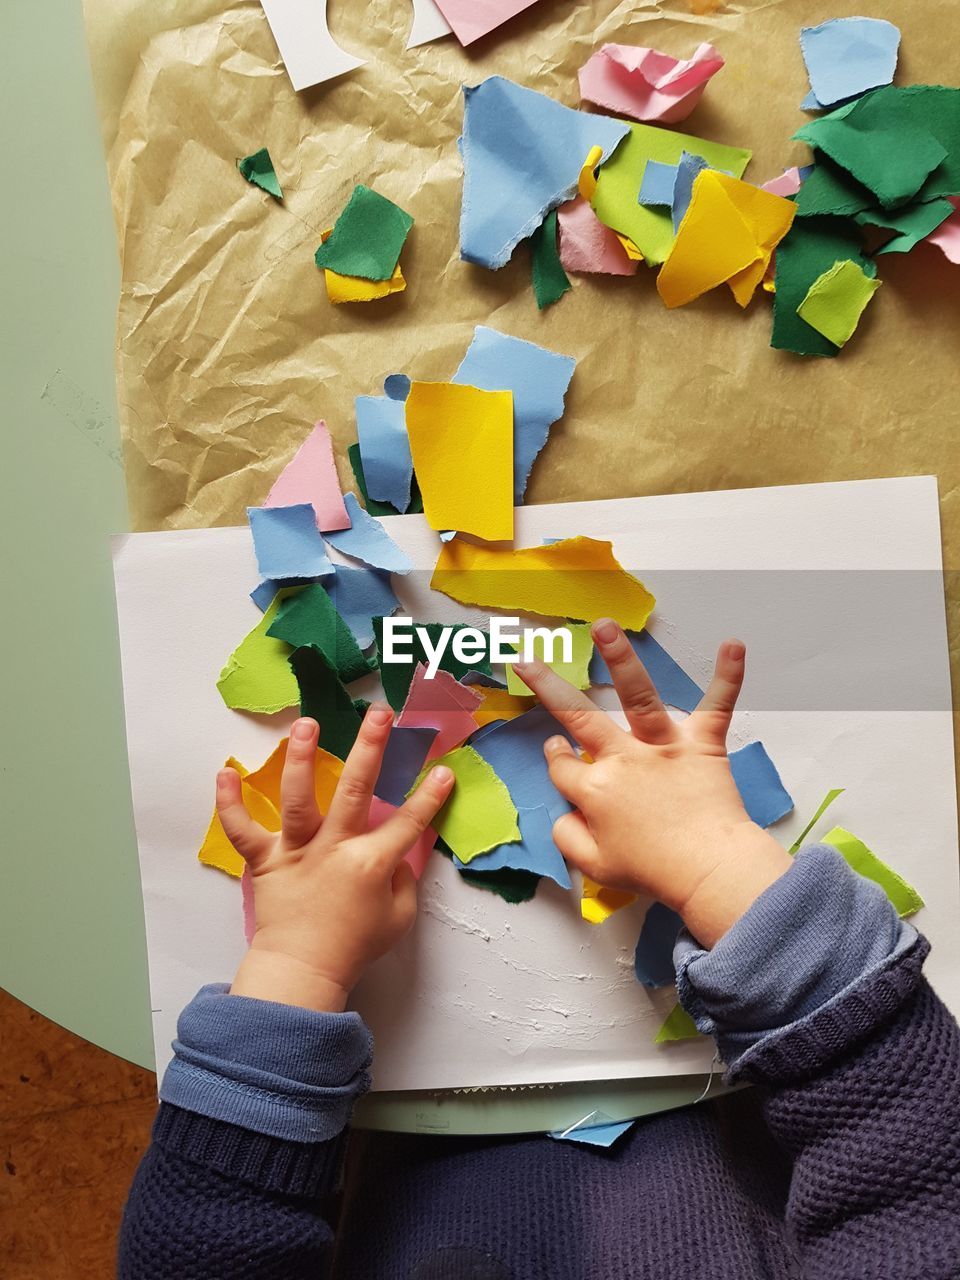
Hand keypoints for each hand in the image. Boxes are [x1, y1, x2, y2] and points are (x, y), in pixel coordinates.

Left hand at [216, 705, 453, 1011]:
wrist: (303, 971)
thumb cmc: (354, 947)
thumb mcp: (398, 918)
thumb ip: (403, 880)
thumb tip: (398, 853)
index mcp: (370, 864)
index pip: (408, 823)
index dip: (429, 797)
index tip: (443, 770)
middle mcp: (334, 849)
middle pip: (354, 790)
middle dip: (370, 748)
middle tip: (379, 713)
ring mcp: (296, 852)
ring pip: (298, 799)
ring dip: (302, 759)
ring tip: (306, 724)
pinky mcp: (265, 862)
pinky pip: (242, 831)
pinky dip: (229, 804)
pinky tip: (225, 773)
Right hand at [512, 622, 791, 947]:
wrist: (709, 873)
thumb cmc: (653, 872)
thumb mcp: (594, 866)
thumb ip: (567, 836)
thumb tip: (562, 812)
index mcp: (593, 790)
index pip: (562, 765)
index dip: (557, 757)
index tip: (558, 748)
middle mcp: (622, 759)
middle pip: (578, 715)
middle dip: (547, 685)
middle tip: (528, 660)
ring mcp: (663, 747)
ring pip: (637, 696)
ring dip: (619, 658)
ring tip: (604, 626)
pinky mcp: (703, 745)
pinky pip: (717, 706)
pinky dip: (728, 676)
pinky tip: (733, 644)